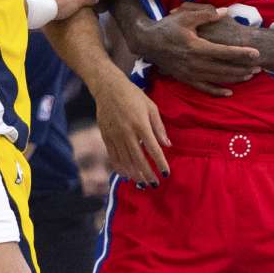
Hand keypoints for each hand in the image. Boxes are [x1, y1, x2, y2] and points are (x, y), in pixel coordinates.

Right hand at [92, 72, 170, 186]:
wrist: (108, 87)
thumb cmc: (133, 95)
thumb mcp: (151, 107)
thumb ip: (159, 127)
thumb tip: (167, 145)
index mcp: (141, 124)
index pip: (153, 149)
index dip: (160, 163)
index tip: (166, 174)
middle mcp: (127, 132)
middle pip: (138, 159)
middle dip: (147, 174)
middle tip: (154, 184)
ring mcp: (115, 135)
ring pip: (125, 160)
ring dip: (134, 174)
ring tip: (142, 183)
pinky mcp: (106, 136)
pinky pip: (113, 156)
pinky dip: (119, 167)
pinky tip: (126, 175)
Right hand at [135, 3, 259, 96]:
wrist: (147, 42)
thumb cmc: (167, 27)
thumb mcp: (185, 16)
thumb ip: (206, 14)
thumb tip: (225, 12)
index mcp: (196, 47)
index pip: (224, 52)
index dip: (241, 53)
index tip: (256, 53)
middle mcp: (194, 63)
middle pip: (224, 68)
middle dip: (243, 68)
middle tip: (259, 67)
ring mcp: (190, 73)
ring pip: (217, 78)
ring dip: (235, 78)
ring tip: (250, 76)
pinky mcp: (185, 79)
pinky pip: (204, 88)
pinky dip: (217, 91)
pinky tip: (229, 92)